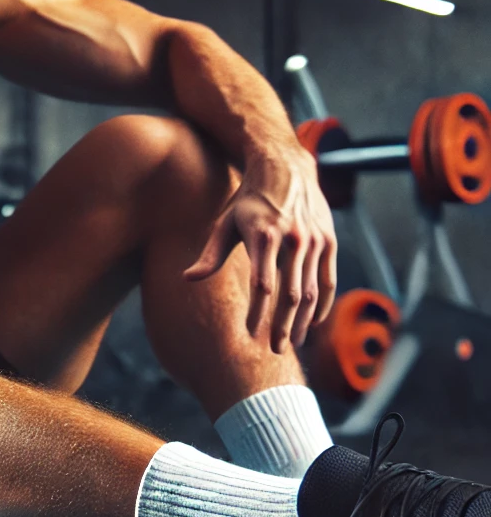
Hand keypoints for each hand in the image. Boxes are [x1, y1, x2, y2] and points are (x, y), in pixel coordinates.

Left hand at [183, 147, 336, 352]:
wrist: (285, 166)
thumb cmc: (248, 200)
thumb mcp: (225, 223)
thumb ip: (210, 254)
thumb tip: (187, 278)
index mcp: (264, 236)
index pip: (262, 284)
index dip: (257, 312)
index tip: (249, 333)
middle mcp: (293, 239)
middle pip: (291, 293)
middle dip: (283, 325)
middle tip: (275, 350)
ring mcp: (315, 240)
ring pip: (313, 290)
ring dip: (303, 320)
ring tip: (293, 342)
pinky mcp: (329, 240)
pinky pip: (329, 279)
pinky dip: (324, 303)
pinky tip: (313, 322)